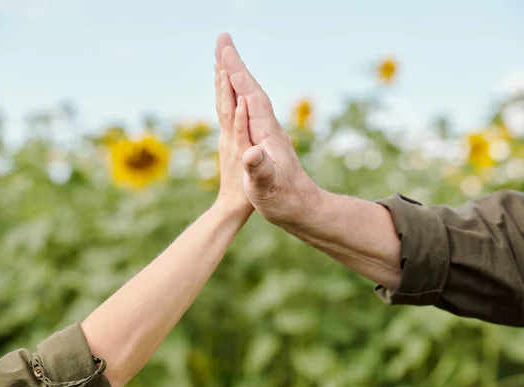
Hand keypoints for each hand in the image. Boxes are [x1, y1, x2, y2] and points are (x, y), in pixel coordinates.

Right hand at [215, 33, 320, 225]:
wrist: (302, 209)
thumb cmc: (283, 200)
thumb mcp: (267, 187)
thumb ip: (258, 169)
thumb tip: (250, 154)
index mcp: (266, 133)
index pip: (249, 95)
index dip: (236, 72)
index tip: (223, 49)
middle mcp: (268, 128)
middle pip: (250, 89)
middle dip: (235, 65)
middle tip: (221, 40)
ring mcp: (267, 134)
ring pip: (249, 98)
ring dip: (237, 78)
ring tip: (224, 62)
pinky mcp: (265, 142)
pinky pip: (249, 111)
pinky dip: (240, 97)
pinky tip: (237, 97)